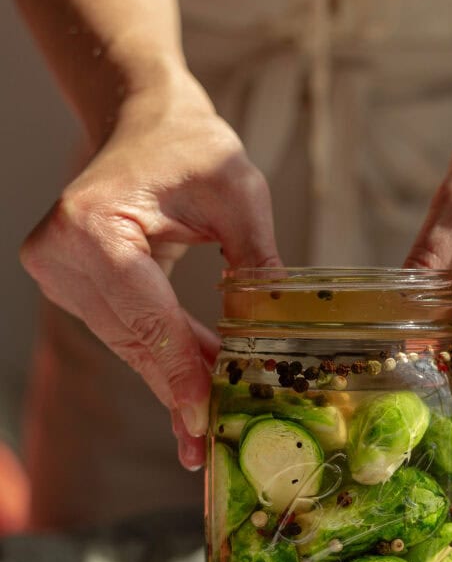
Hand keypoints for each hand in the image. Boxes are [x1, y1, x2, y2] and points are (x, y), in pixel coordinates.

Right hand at [20, 75, 280, 468]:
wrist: (144, 123)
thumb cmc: (190, 147)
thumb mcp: (239, 194)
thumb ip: (257, 261)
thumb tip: (282, 329)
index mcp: (95, 225)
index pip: (145, 317)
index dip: (178, 372)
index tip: (202, 418)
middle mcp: (62, 253)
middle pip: (134, 340)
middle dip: (179, 388)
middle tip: (208, 439)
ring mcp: (59, 271)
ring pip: (129, 344)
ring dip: (174, 377)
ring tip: (211, 417)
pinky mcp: (69, 284)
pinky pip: (125, 332)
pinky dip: (163, 354)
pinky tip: (195, 383)